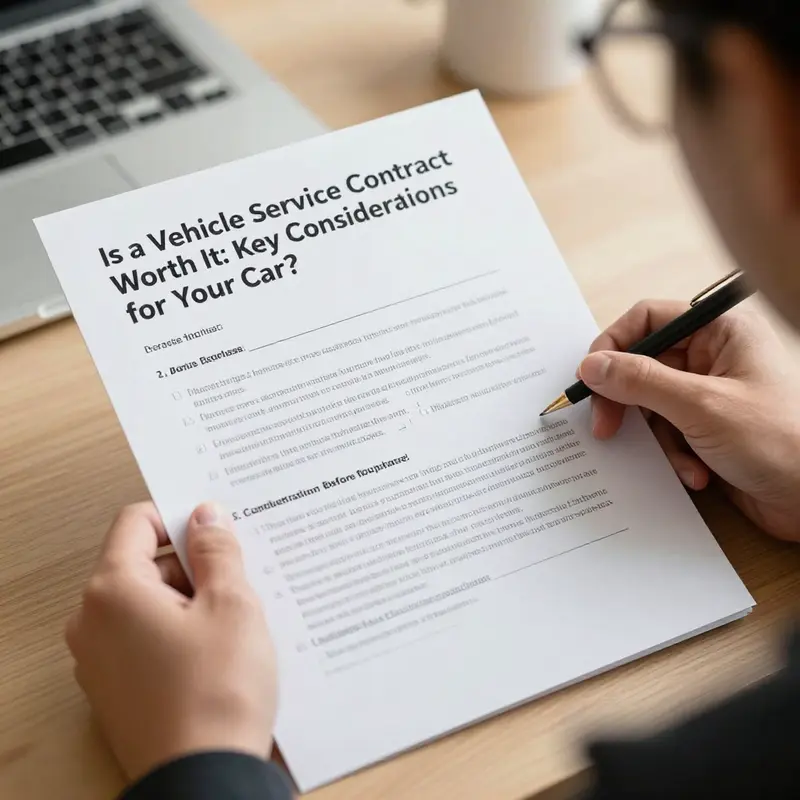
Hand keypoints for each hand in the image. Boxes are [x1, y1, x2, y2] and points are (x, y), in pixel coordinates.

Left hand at [66, 502, 275, 781]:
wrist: (204, 780)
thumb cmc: (218, 690)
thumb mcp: (231, 604)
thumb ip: (217, 550)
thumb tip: (206, 515)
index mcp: (112, 590)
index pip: (137, 522)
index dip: (180, 517)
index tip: (218, 530)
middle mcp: (92, 621)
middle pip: (141, 562)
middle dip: (191, 564)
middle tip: (239, 580)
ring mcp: (98, 659)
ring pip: (147, 602)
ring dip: (190, 599)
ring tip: (234, 621)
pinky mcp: (114, 688)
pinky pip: (144, 637)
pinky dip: (178, 631)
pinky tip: (217, 651)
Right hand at [579, 300, 799, 541]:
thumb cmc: (780, 441)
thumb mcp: (700, 406)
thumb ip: (640, 381)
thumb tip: (591, 365)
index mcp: (720, 332)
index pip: (649, 319)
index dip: (614, 345)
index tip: (591, 377)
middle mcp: (713, 358)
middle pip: (642, 365)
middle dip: (626, 402)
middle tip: (606, 427)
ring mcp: (710, 395)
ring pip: (650, 405)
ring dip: (658, 439)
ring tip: (681, 459)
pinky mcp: (708, 430)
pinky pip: (667, 434)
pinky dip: (674, 456)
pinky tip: (698, 474)